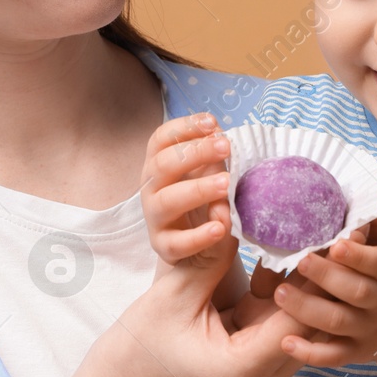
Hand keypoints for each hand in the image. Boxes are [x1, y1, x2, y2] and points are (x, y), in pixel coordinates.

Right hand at [88, 231, 310, 376]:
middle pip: (311, 323)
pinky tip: (292, 250)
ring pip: (302, 321)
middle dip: (323, 278)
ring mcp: (262, 370)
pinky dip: (288, 290)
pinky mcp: (255, 357)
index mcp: (245, 368)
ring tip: (323, 233)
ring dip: (309, 282)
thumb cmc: (139, 351)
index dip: (317, 275)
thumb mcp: (173, 297)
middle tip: (337, 229)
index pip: (298, 318)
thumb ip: (208, 260)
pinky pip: (282, 320)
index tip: (329, 234)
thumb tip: (236, 215)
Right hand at [140, 113, 249, 310]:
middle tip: (226, 147)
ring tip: (226, 184)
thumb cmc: (203, 206)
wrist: (196, 253)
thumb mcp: (209, 178)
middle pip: (163, 165)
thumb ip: (214, 161)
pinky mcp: (165, 247)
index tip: (213, 123)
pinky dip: (199, 235)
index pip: (161, 139)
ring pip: (166, 201)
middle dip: (195, 152)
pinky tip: (220, 226)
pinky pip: (178, 242)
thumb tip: (224, 141)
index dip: (184, 127)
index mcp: (159, 166)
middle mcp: (151, 189)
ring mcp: (155, 219)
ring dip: (197, 189)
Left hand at [271, 208, 376, 367]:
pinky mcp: (352, 353)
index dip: (359, 256)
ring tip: (279, 294)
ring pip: (337, 323)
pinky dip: (309, 353)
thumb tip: (364, 190)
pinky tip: (286, 344)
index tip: (336, 244)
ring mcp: (365, 330)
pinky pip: (331, 357)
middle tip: (298, 261)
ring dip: (308, 310)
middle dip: (327, 277)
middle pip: (355, 292)